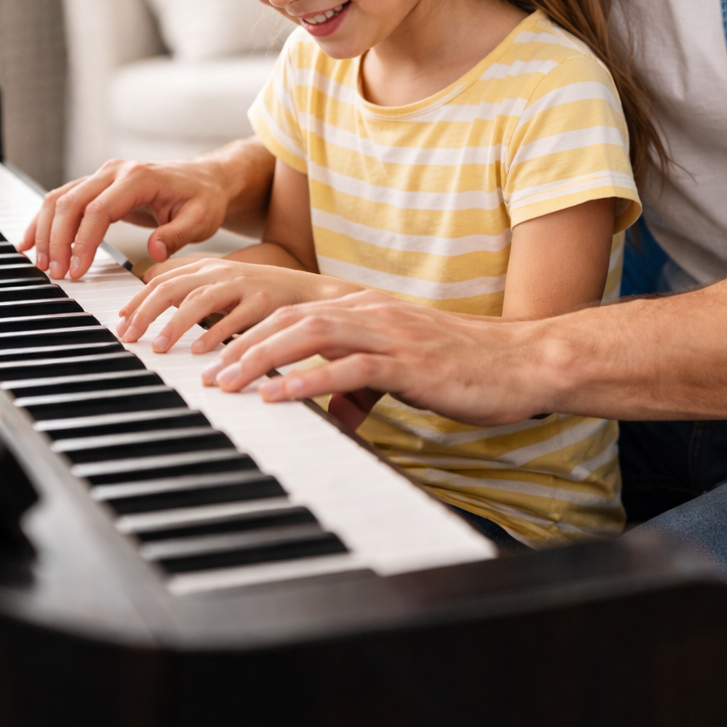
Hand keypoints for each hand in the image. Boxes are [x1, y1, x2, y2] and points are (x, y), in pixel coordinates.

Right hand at [17, 157, 241, 279]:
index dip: (84, 242)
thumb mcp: (201, 220)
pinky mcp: (96, 185)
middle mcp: (115, 172)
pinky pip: (62, 200)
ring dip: (45, 232)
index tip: (78, 271)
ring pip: (59, 199)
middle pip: (71, 202)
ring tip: (42, 265)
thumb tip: (154, 252)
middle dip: (57, 240)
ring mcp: (103, 176)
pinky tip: (28, 243)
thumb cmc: (204, 200)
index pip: (99, 210)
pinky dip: (43, 221)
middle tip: (55, 274)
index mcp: (139, 178)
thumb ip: (177, 235)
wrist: (205, 180)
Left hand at [116, 260, 340, 353]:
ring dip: (176, 325)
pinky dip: (216, 334)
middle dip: (146, 311)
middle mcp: (223, 272)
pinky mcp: (265, 302)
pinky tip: (200, 351)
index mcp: (209, 267)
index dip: (138, 300)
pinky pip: (235, 318)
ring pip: (200, 301)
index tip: (120, 322)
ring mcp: (244, 285)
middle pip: (175, 287)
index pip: (164, 279)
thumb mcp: (224, 283)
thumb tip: (151, 289)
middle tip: (129, 336)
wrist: (312, 292)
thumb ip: (191, 286)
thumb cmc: (264, 292)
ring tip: (159, 347)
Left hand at [199, 291, 551, 425]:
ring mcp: (392, 333)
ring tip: (224, 380)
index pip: (295, 310)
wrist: (525, 363)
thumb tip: (336, 416)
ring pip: (311, 333)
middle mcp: (373, 312)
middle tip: (201, 368)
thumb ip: (365, 388)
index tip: (212, 350)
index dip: (249, 327)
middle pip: (290, 315)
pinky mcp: (411, 361)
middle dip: (240, 340)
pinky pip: (351, 368)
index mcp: (368, 311)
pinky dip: (310, 379)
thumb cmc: (468, 368)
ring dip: (261, 356)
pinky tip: (279, 395)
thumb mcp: (405, 373)